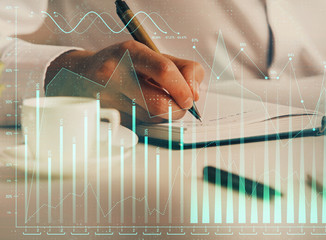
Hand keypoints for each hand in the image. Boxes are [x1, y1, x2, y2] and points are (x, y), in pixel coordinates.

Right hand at [45, 40, 204, 126]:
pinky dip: (150, 120)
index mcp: (129, 53)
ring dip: (165, 115)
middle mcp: (114, 75)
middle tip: (181, 103)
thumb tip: (195, 93)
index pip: (164, 72)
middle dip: (179, 109)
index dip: (184, 88)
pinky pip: (141, 127)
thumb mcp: (150, 55)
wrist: (80, 75)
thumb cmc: (122, 64)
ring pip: (153, 120)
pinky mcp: (105, 120)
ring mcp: (107, 100)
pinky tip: (140, 107)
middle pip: (161, 105)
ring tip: (154, 100)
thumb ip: (182, 68)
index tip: (190, 97)